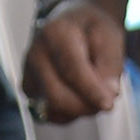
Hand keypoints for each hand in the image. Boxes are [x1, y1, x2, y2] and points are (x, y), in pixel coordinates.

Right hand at [23, 1, 125, 123]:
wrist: (71, 25)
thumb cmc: (92, 30)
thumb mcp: (110, 38)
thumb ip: (111, 67)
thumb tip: (108, 95)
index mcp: (55, 33)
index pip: (72, 69)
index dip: (91, 91)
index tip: (108, 105)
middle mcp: (35, 53)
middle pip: (58, 96)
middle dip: (86, 106)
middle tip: (108, 100)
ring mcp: (28, 73)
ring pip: (54, 109)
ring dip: (80, 110)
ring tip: (94, 92)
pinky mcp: (28, 90)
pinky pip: (50, 115)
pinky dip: (70, 113)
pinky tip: (80, 97)